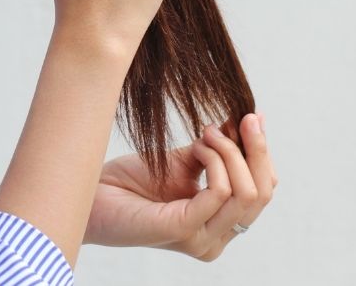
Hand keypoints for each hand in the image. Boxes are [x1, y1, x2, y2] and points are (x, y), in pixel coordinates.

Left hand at [83, 112, 276, 261]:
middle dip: (257, 149)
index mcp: (220, 225)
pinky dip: (214, 159)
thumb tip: (249, 119)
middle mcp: (215, 240)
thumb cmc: (132, 181)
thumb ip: (218, 149)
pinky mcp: (183, 230)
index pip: (264, 191)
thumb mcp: (185, 160)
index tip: (251, 116)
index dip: (262, 152)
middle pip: (262, 194)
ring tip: (206, 132)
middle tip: (243, 117)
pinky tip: (196, 146)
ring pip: (246, 192)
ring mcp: (201, 240)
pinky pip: (219, 191)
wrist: (92, 195)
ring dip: (230, 151)